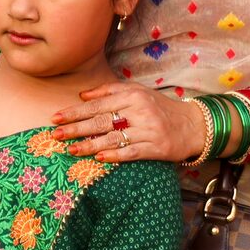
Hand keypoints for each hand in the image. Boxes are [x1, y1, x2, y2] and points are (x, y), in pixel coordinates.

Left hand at [50, 81, 208, 163]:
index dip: (75, 112)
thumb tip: (82, 95)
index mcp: (132, 95)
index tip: (55, 118)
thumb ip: (109, 91)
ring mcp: (148, 131)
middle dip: (76, 128)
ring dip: (90, 144)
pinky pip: (131, 152)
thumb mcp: (137, 91)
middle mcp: (139, 111)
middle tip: (56, 134)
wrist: (193, 124)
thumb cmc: (159, 107)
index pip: (97, 105)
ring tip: (71, 149)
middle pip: (101, 121)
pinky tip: (99, 158)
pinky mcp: (156, 148)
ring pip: (113, 138)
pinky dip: (114, 155)